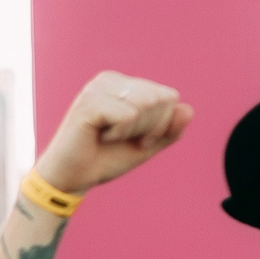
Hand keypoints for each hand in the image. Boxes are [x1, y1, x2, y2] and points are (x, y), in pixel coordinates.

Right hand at [35, 71, 194, 196]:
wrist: (70, 179)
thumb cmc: (105, 159)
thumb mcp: (146, 146)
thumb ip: (170, 130)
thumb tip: (188, 109)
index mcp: (125, 84)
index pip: (169, 97)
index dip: (161, 126)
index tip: (135, 139)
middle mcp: (112, 80)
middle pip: (161, 99)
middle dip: (149, 129)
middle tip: (121, 139)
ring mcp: (98, 87)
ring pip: (147, 104)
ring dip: (134, 131)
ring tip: (110, 137)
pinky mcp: (90, 101)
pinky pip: (128, 115)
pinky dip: (120, 134)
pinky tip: (98, 135)